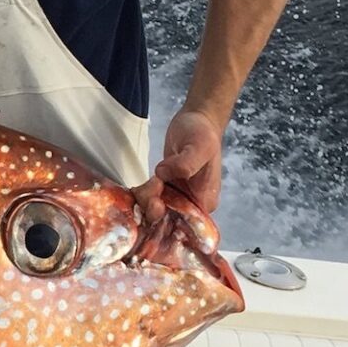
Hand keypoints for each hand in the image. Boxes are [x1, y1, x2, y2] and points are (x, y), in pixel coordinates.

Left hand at [134, 106, 223, 223]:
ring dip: (146, 198)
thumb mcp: (199, 146)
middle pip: (166, 220)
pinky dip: (142, 194)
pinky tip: (145, 184)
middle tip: (155, 185)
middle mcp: (191, 204)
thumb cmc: (202, 133)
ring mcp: (177, 198)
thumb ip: (186, 164)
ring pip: (154, 210)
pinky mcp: (165, 189)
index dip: (168, 220)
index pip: (185, 225)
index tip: (158, 203)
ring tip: (155, 179)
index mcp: (205, 201)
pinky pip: (149, 199)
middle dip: (153, 207)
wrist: (196, 121)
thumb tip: (164, 174)